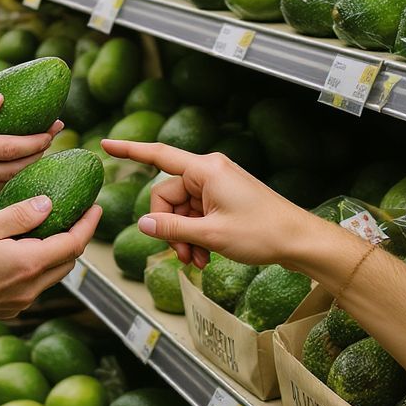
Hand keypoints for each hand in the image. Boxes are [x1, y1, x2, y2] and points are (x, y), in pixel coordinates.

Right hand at [0, 95, 60, 213]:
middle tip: (55, 136)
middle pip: (17, 168)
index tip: (54, 127)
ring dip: (30, 167)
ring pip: (9, 182)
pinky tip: (20, 168)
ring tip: (43, 150)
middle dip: (41, 152)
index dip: (38, 139)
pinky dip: (12, 180)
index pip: (12, 147)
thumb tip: (1, 100)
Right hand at [0, 196, 101, 325]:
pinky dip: (38, 265)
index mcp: (29, 264)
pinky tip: (24, 249)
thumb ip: (20, 215)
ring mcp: (18, 302)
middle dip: (77, 237)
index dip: (88, 224)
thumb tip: (49, 204)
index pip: (74, 244)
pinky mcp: (5, 308)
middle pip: (67, 261)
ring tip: (52, 228)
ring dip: (58, 252)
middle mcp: (30, 288)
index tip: (96, 206)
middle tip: (77, 214)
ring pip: (51, 274)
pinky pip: (33, 285)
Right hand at [101, 139, 316, 267]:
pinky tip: (204, 256)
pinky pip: (196, 213)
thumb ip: (173, 229)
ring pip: (181, 209)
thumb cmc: (262, 233)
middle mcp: (208, 171)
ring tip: (197, 261)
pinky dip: (196, 234)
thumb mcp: (211, 234)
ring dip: (184, 236)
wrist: (299, 241)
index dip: (129, 150)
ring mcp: (217, 184)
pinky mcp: (223, 197)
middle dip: (170, 227)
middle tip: (183, 255)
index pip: (157, 155)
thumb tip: (143, 225)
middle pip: (167, 195)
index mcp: (204, 169)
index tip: (105, 144)